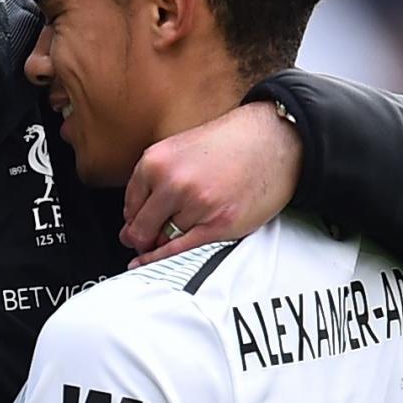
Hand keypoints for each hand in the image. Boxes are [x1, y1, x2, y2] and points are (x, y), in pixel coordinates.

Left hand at [120, 99, 302, 265]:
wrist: (273, 140)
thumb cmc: (229, 144)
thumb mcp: (179, 148)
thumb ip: (153, 182)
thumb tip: (129, 225)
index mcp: (156, 161)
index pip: (129, 205)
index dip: (133, 219)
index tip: (136, 226)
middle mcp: (173, 183)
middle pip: (141, 228)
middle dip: (140, 239)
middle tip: (142, 243)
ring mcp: (196, 205)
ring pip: (164, 240)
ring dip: (165, 243)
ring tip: (178, 233)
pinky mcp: (219, 224)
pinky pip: (180, 250)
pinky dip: (161, 259)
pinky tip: (150, 262)